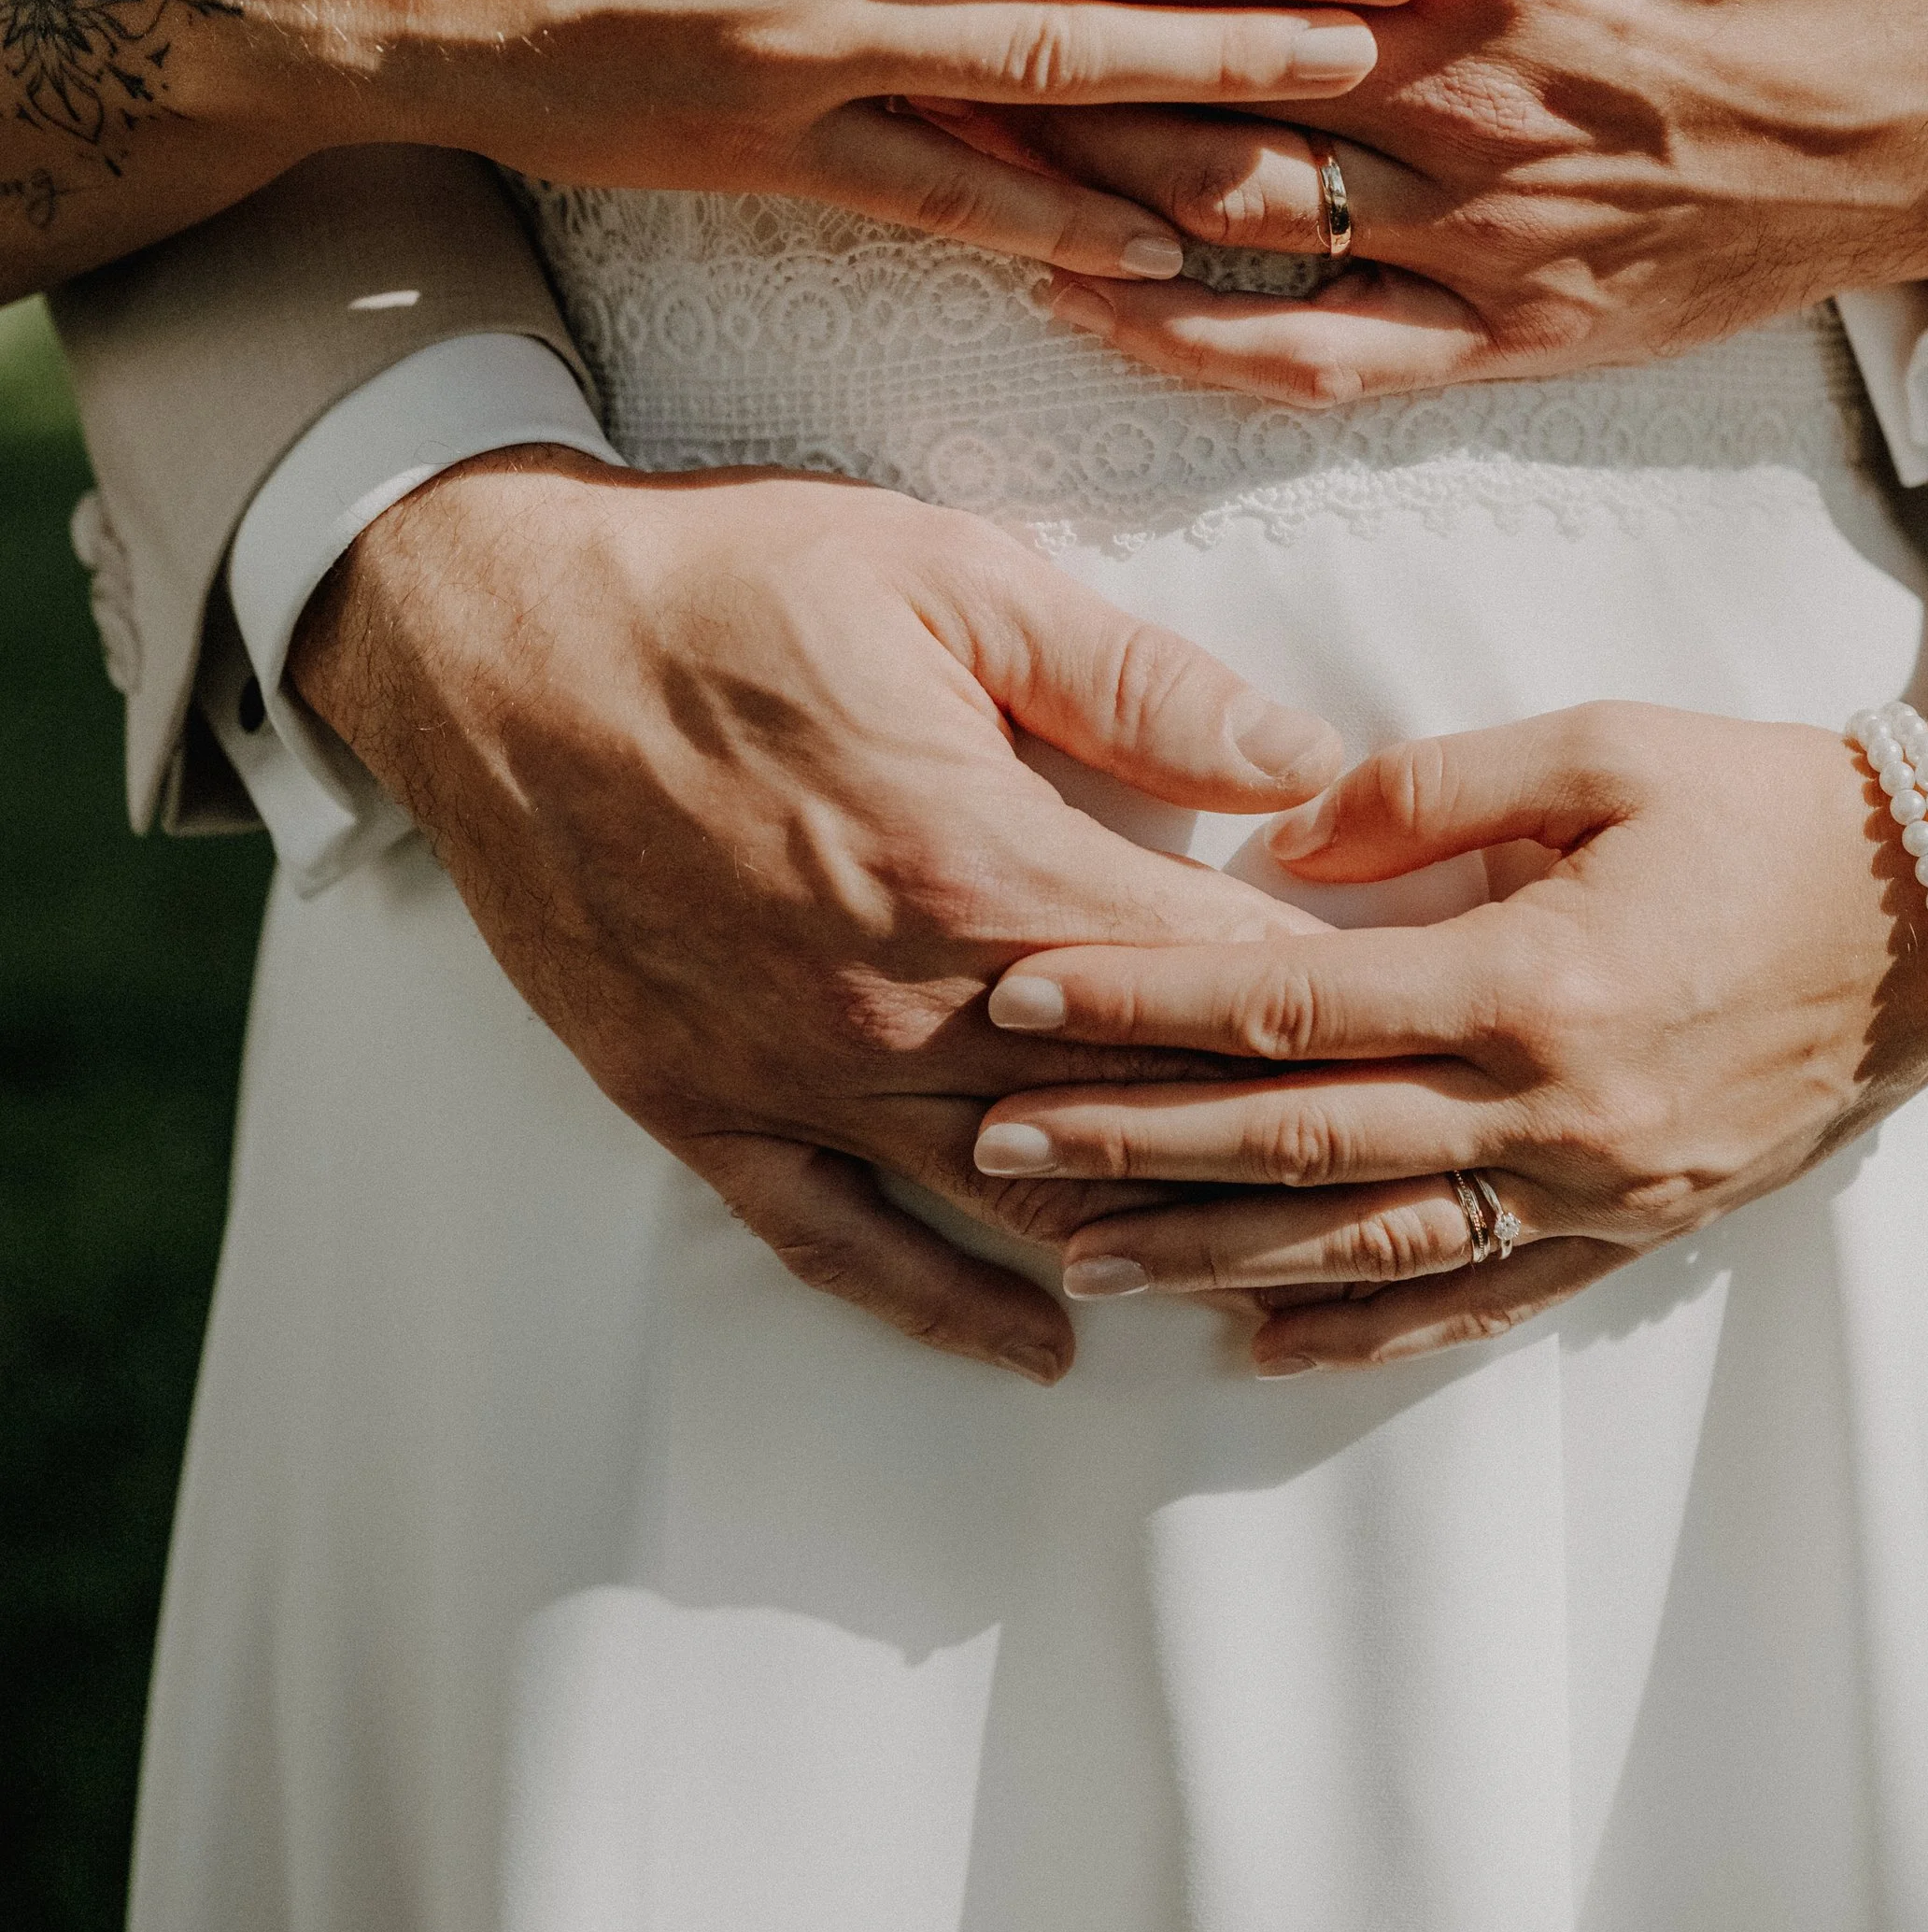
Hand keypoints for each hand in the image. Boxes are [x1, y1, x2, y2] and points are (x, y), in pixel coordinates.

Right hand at [290, 454, 1337, 1379]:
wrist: (488, 640)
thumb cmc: (725, 586)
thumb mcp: (948, 582)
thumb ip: (1136, 686)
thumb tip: (1304, 762)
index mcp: (976, 865)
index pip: (1209, 975)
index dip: (1337, 1003)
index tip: (1436, 1023)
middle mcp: (892, 1002)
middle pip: (1135, 1110)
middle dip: (1279, 1144)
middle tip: (1408, 1173)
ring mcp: (792, 1072)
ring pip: (1012, 1197)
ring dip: (1149, 1234)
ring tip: (1281, 1268)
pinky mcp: (701, 1106)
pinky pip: (840, 1244)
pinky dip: (946, 1309)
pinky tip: (1043, 1349)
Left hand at [961, 699, 1927, 1372]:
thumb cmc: (1767, 808)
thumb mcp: (1601, 748)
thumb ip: (1429, 789)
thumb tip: (1282, 837)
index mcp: (1532, 979)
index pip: (1290, 1003)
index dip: (1143, 1003)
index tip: (1021, 994)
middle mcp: (1552, 1110)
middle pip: (1300, 1142)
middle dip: (1133, 1148)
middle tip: (996, 1149)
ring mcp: (1595, 1190)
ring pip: (1369, 1247)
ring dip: (1217, 1258)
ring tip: (1088, 1265)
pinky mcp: (1633, 1230)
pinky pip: (1478, 1300)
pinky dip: (1363, 1331)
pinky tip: (1263, 1346)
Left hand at [981, 0, 1927, 400]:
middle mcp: (1468, 84)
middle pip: (1195, 45)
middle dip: (1034, 10)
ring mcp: (1484, 224)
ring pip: (1224, 203)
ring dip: (1066, 165)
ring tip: (921, 124)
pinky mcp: (1512, 329)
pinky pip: (1317, 354)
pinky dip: (1185, 336)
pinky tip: (1070, 295)